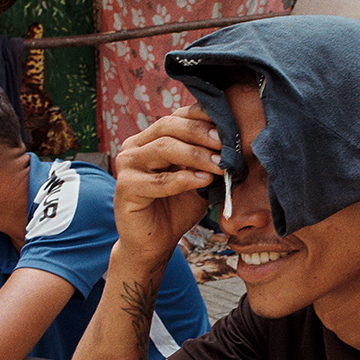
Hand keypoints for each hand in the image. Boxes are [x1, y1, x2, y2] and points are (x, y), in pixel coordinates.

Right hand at [113, 103, 222, 260]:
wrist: (156, 243)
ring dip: (196, 155)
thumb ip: (207, 160)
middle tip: (225, 144)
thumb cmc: (177, 208)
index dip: (201, 117)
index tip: (227, 126)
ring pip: (164, 148)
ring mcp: (127, 165)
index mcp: (151, 138)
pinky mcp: (125, 188)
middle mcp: (135, 146)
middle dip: (201, 133)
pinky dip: (184, 180)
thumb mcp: (197, 179)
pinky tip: (204, 181)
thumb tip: (233, 143)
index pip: (176, 117)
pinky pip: (159, 181)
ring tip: (220, 165)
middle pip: (169, 126)